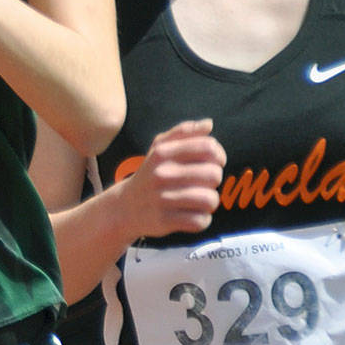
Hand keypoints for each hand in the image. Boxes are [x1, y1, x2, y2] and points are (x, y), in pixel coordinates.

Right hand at [120, 119, 224, 240]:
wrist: (125, 207)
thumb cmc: (151, 174)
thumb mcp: (160, 148)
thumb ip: (184, 132)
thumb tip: (209, 124)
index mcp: (163, 153)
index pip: (208, 148)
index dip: (219, 156)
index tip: (213, 163)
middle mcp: (162, 174)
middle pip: (214, 174)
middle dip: (214, 181)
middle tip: (203, 184)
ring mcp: (162, 199)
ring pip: (210, 200)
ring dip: (210, 202)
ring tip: (200, 201)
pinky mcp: (164, 221)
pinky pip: (200, 221)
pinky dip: (202, 220)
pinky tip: (193, 215)